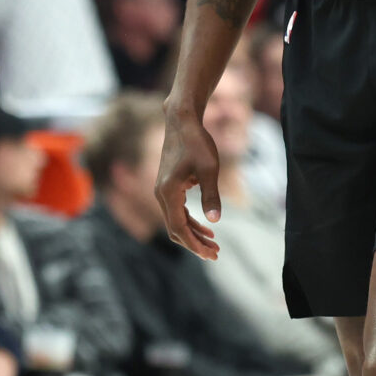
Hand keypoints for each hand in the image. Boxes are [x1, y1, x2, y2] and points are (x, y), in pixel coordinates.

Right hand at [156, 102, 220, 258]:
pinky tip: (205, 225)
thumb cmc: (197, 142)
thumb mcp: (209, 169)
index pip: (179, 228)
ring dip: (193, 233)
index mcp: (168, 193)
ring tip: (213, 243)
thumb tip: (215, 221)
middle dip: (195, 243)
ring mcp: (162, 190)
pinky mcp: (167, 186)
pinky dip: (190, 221)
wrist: (182, 121)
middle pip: (175, 229)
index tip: (210, 254)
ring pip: (175, 221)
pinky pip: (177, 211)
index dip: (194, 244)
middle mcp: (161, 194)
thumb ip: (211, 195)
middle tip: (215, 253)